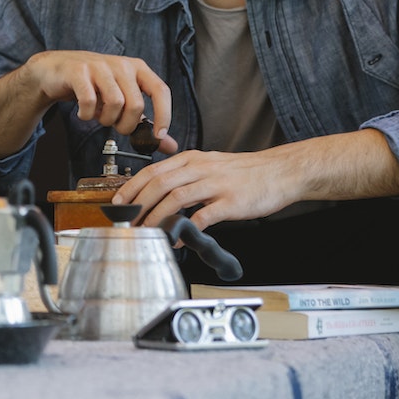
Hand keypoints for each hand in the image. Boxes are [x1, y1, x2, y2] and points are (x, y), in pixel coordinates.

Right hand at [23, 50, 177, 153]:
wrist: (55, 70)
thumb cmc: (93, 86)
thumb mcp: (123, 99)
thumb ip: (146, 123)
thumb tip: (170, 145)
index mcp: (137, 68)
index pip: (161, 90)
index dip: (164, 115)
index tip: (157, 135)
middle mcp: (121, 64)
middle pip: (136, 104)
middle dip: (126, 125)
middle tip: (116, 126)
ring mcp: (99, 66)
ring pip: (115, 103)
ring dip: (106, 119)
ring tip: (99, 116)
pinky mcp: (78, 71)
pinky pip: (89, 101)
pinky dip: (87, 114)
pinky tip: (84, 112)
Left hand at [111, 148, 292, 228]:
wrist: (280, 172)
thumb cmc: (245, 172)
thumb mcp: (210, 165)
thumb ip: (187, 175)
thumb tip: (161, 192)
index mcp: (192, 159)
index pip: (153, 170)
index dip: (132, 187)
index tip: (119, 202)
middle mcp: (200, 168)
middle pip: (159, 183)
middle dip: (138, 204)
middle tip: (127, 221)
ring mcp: (215, 184)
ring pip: (176, 197)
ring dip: (156, 216)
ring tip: (145, 231)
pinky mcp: (230, 202)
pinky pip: (202, 216)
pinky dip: (185, 229)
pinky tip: (176, 240)